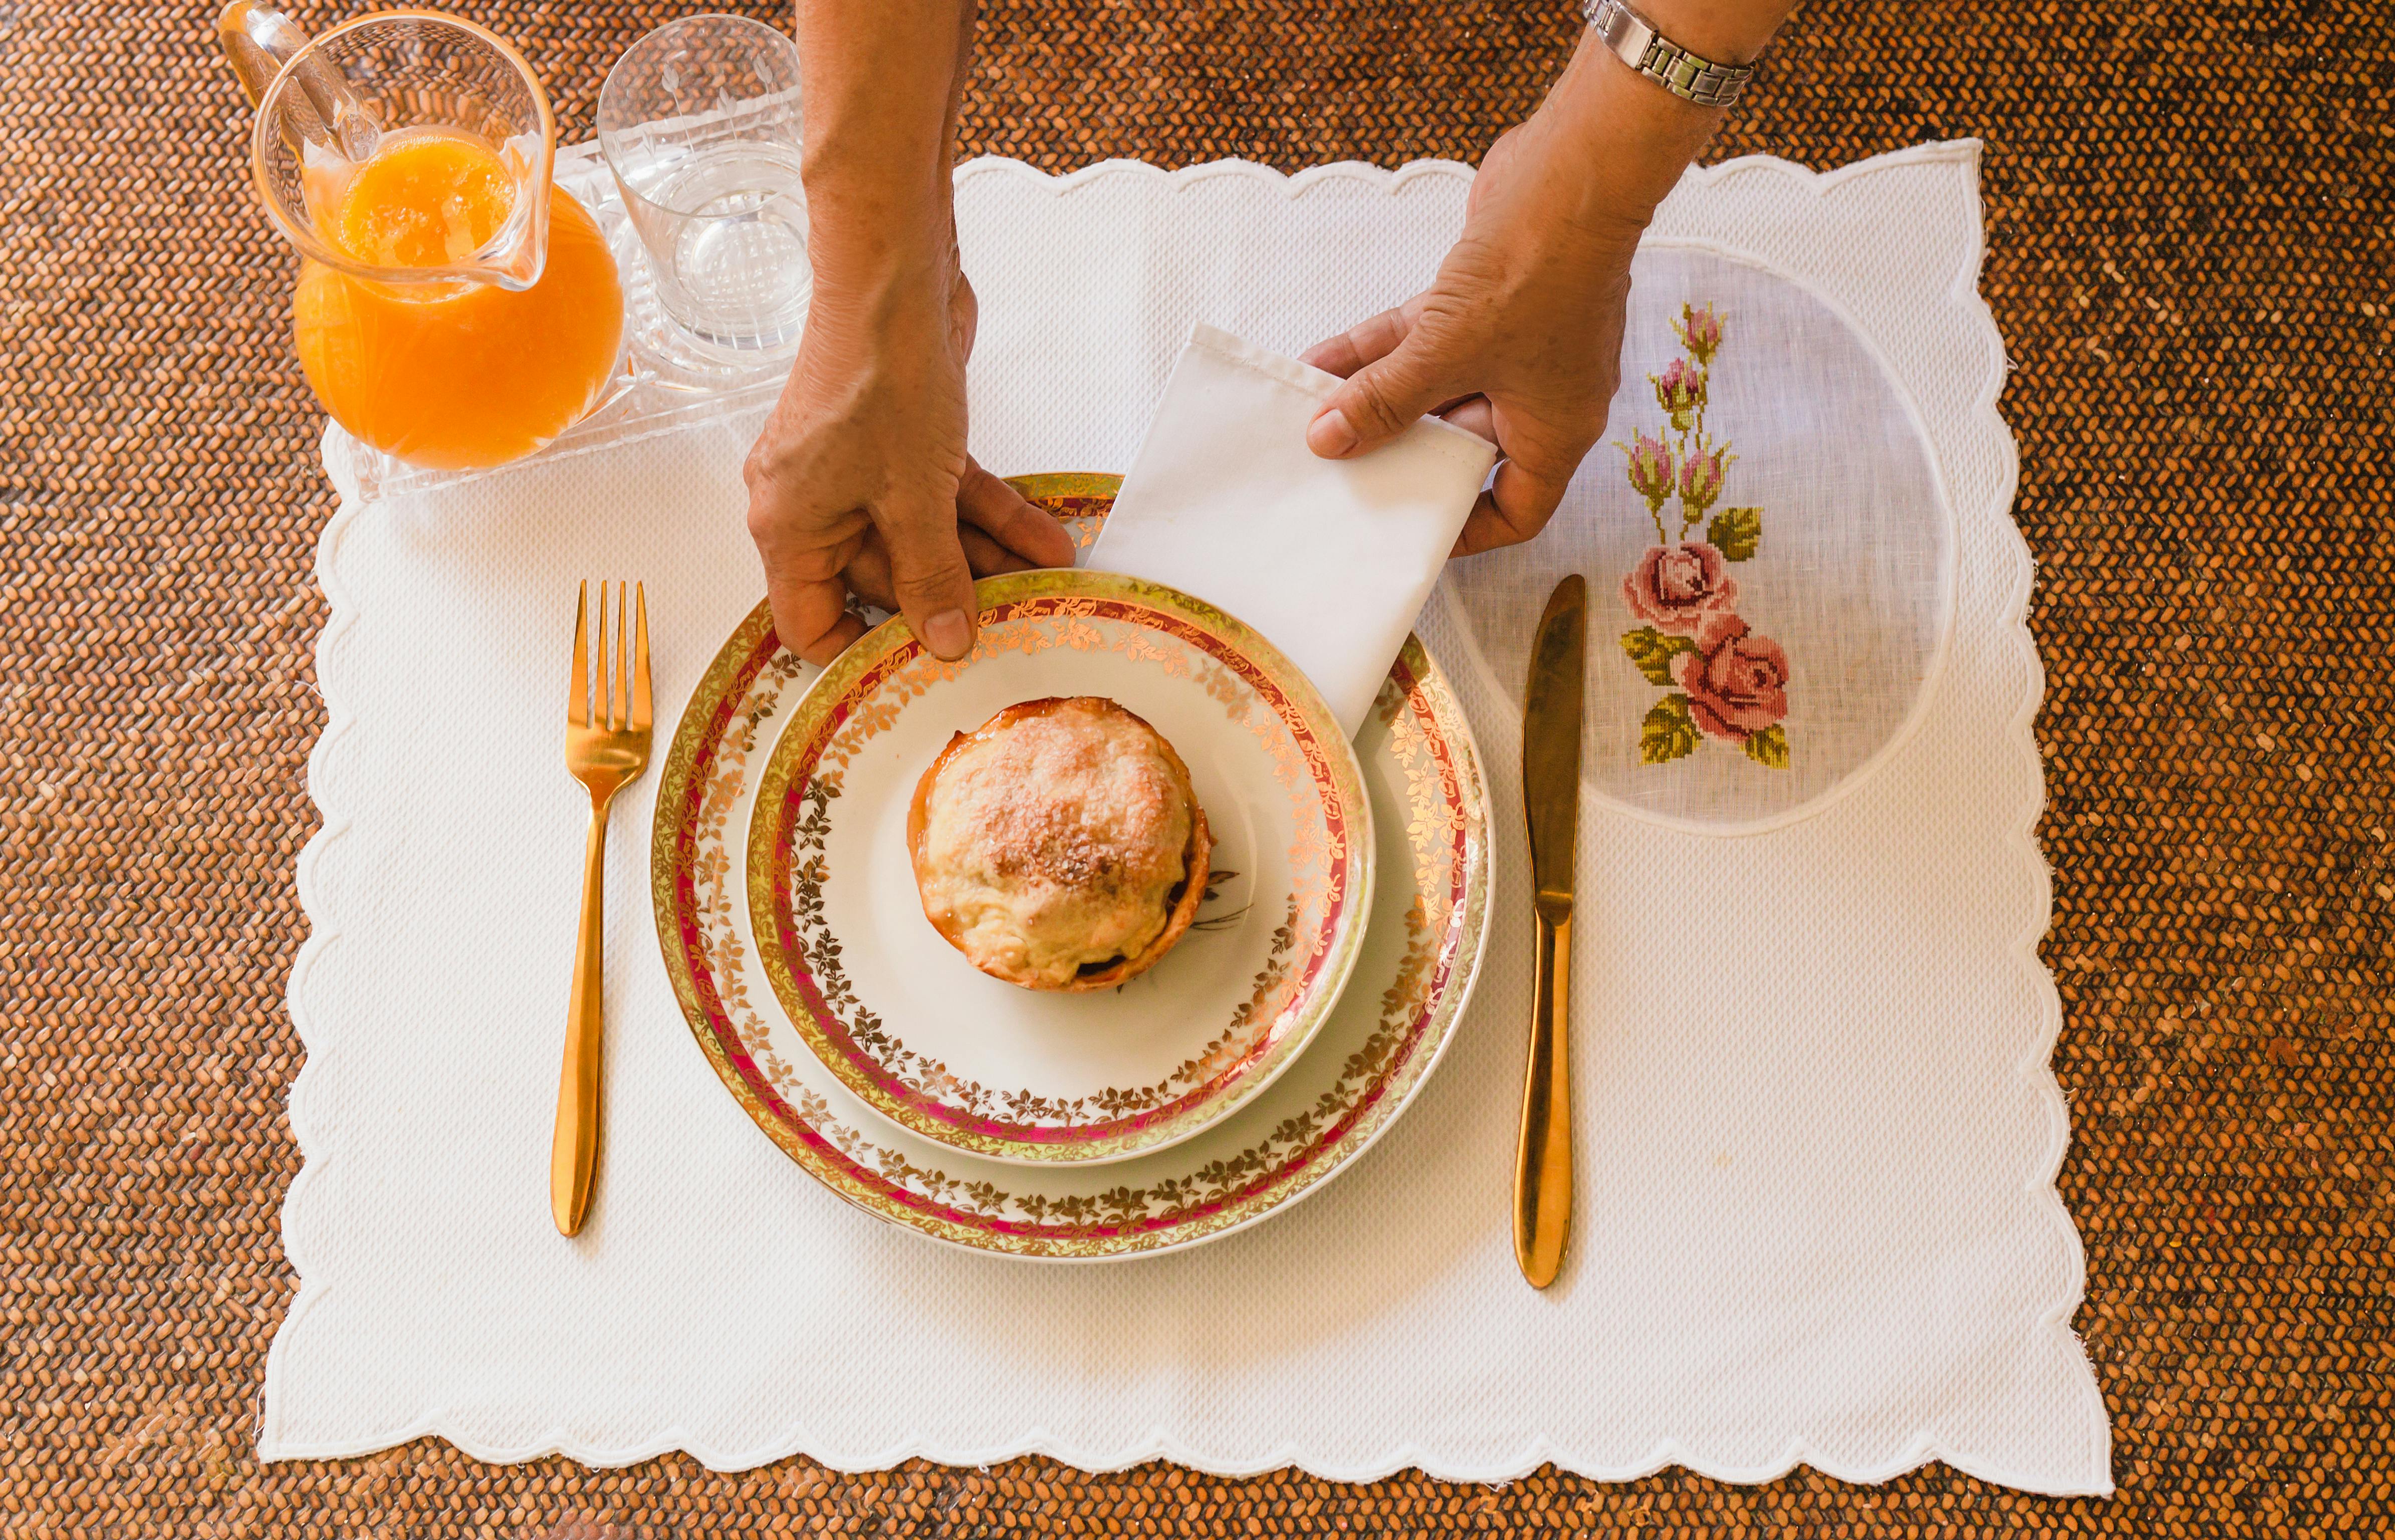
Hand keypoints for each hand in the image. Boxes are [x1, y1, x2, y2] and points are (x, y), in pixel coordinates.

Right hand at [743, 261, 1073, 665]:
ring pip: (921, 537)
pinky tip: (1044, 540)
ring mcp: (854, 470)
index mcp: (788, 526)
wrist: (896, 281)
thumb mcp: (914, 500)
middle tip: (1009, 624)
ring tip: (1044, 584)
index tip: (920, 671)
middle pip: (880, 580)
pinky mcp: (895, 442)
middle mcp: (812, 502)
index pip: (809, 620)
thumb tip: (944, 641)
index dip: (861, 652)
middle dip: (949, 599)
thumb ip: (930, 576)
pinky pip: (941, 497)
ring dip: (985, 559)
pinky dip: (988, 515)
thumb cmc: (878, 378)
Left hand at [1302, 117, 1635, 557]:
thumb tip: (1328, 442)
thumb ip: (1385, 401)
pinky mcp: (1488, 302)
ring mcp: (1515, 347)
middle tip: (1339, 472)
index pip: (1518, 510)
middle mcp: (1540, 396)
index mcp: (1556, 432)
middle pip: (1461, 448)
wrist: (1575, 170)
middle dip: (1397, 453)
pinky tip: (1320, 360)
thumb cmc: (1539, 271)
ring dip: (1375, 398)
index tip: (1409, 532)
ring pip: (1434, 389)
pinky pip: (1425, 343)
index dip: (1467, 531)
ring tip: (1311, 415)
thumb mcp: (1447, 352)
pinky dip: (1380, 351)